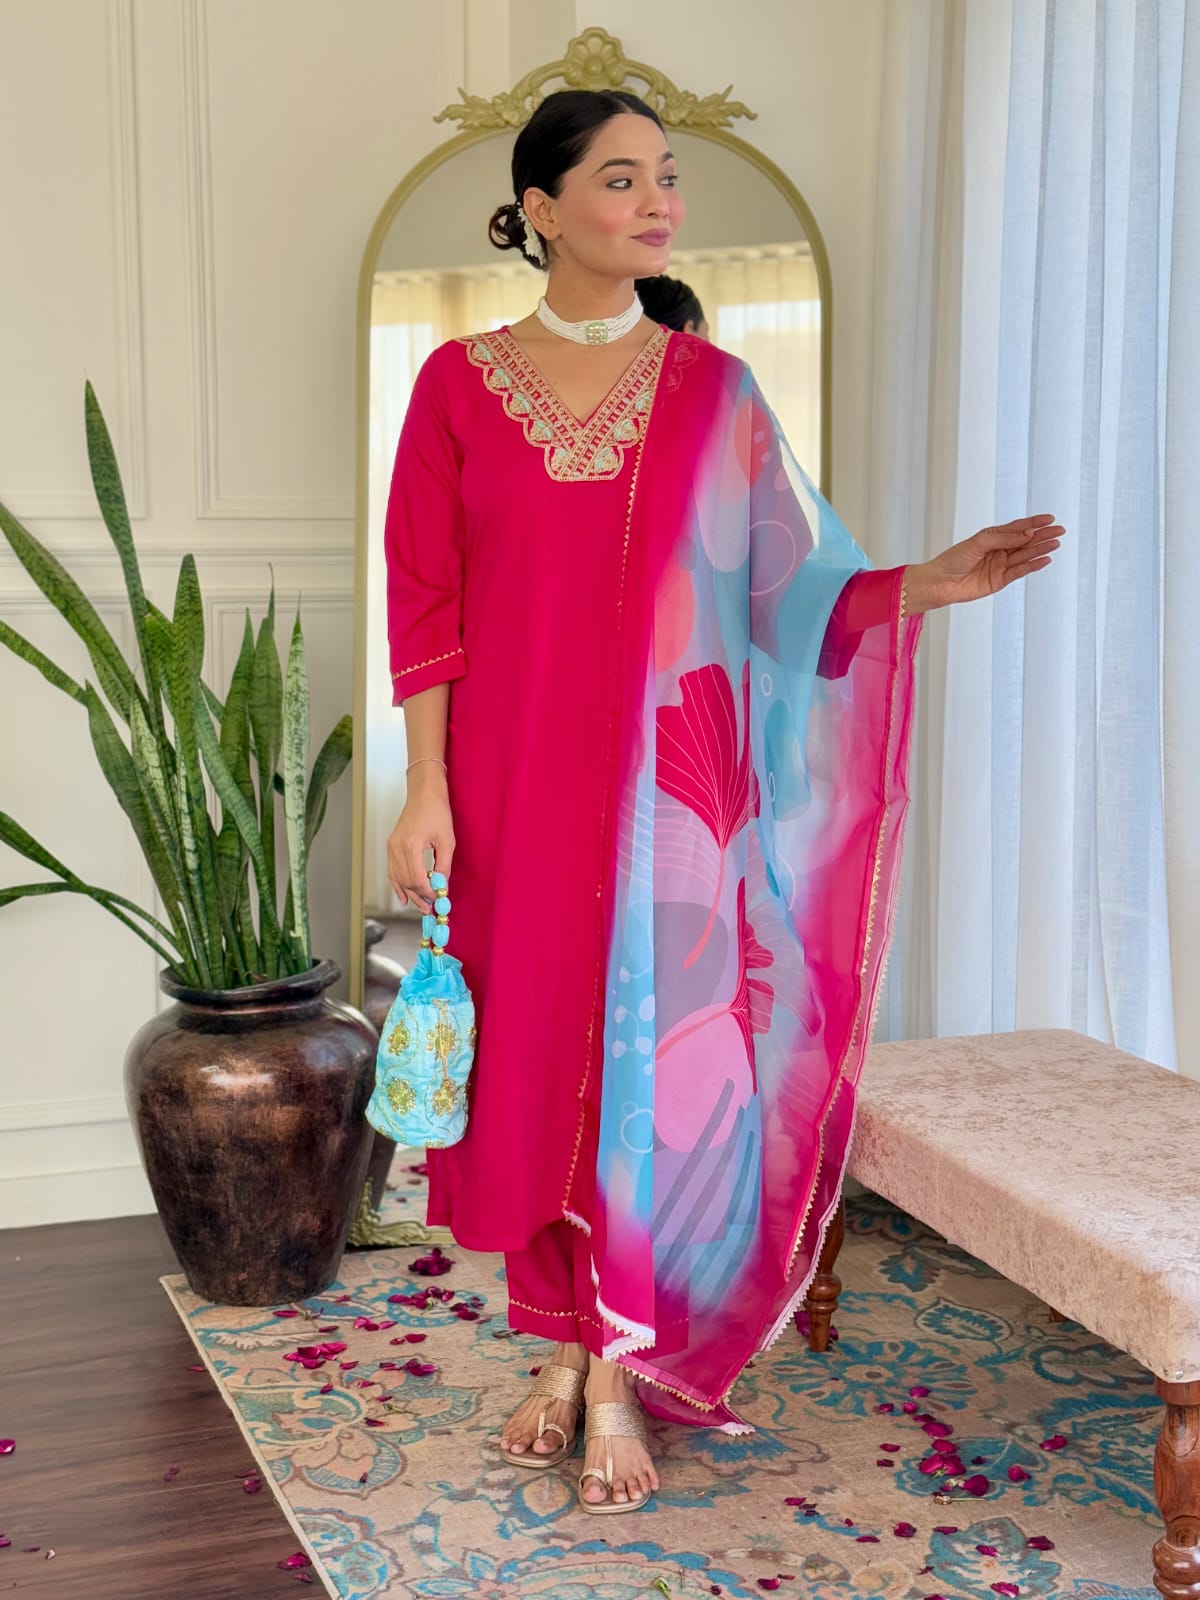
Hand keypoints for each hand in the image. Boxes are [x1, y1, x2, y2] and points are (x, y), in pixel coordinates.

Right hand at [387, 768, 453, 911]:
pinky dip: (397, 885)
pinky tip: (403, 898)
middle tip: (430, 909)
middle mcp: (397, 847)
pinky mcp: (391, 846)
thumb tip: (442, 886)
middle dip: (419, 897)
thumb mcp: (447, 840)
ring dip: (410, 894)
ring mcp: (391, 847)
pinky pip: (392, 871)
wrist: (424, 794)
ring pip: (398, 879)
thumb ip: (443, 865)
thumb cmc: (437, 812)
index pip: (417, 879)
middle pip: (406, 881)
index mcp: (410, 845)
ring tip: (421, 906)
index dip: (427, 892)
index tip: (438, 898)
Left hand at [907, 514, 1063, 612]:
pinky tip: (1045, 559)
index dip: (1034, 523)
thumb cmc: (953, 559)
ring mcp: (1001, 565)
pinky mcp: (1000, 580)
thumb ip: (1003, 538)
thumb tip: (1027, 534)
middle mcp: (999, 550)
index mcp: (993, 537)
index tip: (1050, 519)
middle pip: (1025, 541)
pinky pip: (1020, 571)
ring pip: (1025, 555)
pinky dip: (1032, 566)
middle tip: (1060, 530)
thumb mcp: (979, 543)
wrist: (940, 582)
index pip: (1018, 527)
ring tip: (1056, 543)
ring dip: (1041, 549)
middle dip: (1043, 535)